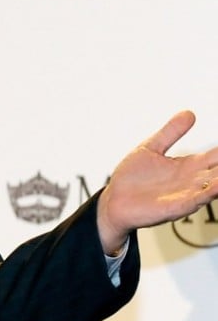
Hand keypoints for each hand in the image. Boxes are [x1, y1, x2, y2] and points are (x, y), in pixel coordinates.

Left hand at [97, 110, 217, 253]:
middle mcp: (191, 181)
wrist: (113, 200)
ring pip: (212, 187)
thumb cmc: (132, 177)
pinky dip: (205, 195)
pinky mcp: (173, 207)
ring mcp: (184, 195)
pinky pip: (193, 202)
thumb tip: (190, 113)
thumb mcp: (151, 148)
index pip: (216, 156)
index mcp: (188, 166)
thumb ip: (171, 132)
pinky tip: (216, 187)